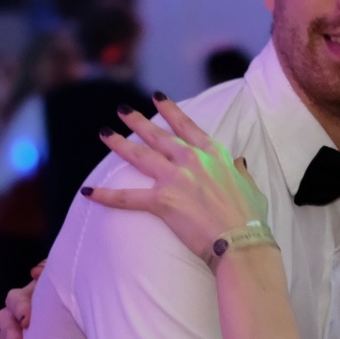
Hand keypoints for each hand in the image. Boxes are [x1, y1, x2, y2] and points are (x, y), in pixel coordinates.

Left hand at [83, 97, 268, 260]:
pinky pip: (127, 198)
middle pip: (158, 135)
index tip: (157, 97)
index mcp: (214, 155)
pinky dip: (106, 196)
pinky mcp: (162, 201)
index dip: (171, 110)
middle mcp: (192, 161)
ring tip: (104, 133)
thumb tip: (239, 162)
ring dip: (119, 144)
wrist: (240, 240)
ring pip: (140, 155)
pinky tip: (88, 192)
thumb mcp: (251, 187)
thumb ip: (240, 171)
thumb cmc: (250, 218)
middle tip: (121, 110)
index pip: (187, 126)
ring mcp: (175, 178)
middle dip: (138, 121)